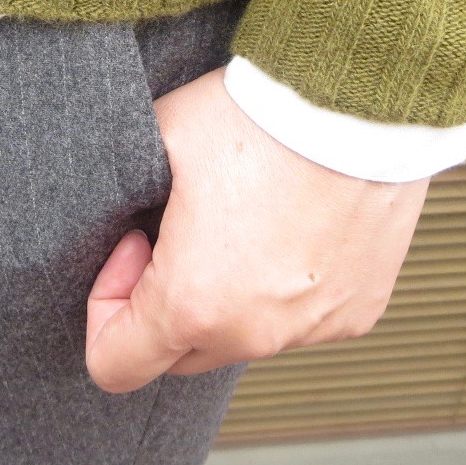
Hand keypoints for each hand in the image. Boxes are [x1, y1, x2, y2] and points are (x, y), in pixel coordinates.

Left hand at [84, 65, 427, 393]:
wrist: (359, 100)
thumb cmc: (258, 114)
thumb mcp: (158, 135)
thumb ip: (119, 191)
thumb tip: (109, 207)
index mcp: (193, 304)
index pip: (113, 364)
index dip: (106, 305)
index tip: (136, 244)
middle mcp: (256, 333)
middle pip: (180, 355)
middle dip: (165, 302)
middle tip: (182, 228)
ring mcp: (313, 328)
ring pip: (244, 336)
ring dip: (228, 295)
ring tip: (244, 218)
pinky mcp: (358, 311)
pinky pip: (301, 319)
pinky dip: (286, 287)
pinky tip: (293, 224)